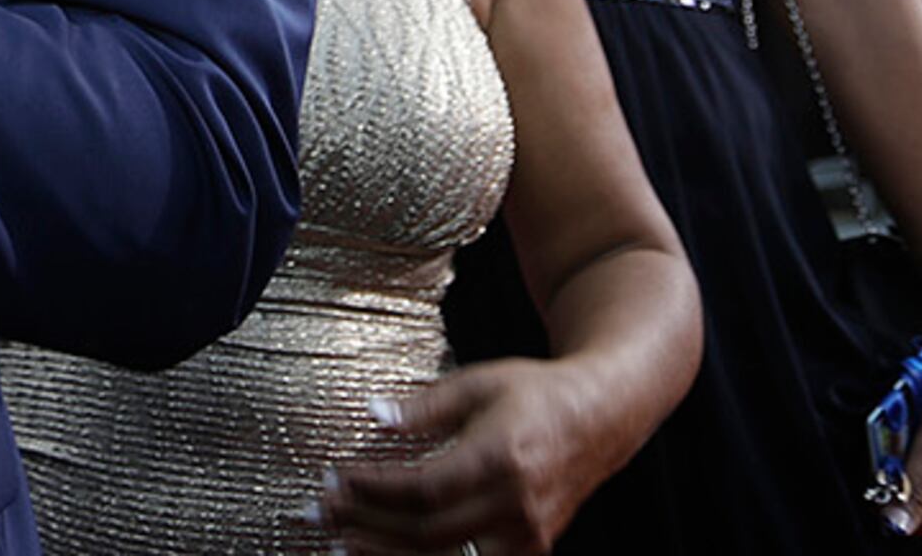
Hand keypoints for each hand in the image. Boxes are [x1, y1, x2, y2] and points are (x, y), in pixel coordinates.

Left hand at [323, 358, 614, 554]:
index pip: (422, 489)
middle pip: (427, 533)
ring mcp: (526, 536)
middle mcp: (516, 506)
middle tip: (321, 512)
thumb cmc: (537, 395)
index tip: (333, 478)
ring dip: (387, 555)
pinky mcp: (531, 551)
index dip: (372, 489)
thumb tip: (373, 413)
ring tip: (340, 544)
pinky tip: (389, 553)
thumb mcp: (479, 383)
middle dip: (366, 525)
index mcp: (501, 459)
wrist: (600, 420)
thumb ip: (425, 406)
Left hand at [891, 364, 921, 535]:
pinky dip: (917, 455)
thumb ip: (910, 492)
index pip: (907, 521)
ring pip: (916, 487)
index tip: (890, 459)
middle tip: (904, 442)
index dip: (888, 493)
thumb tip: (892, 526)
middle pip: (912, 505)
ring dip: (906, 463)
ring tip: (916, 434)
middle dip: (899, 477)